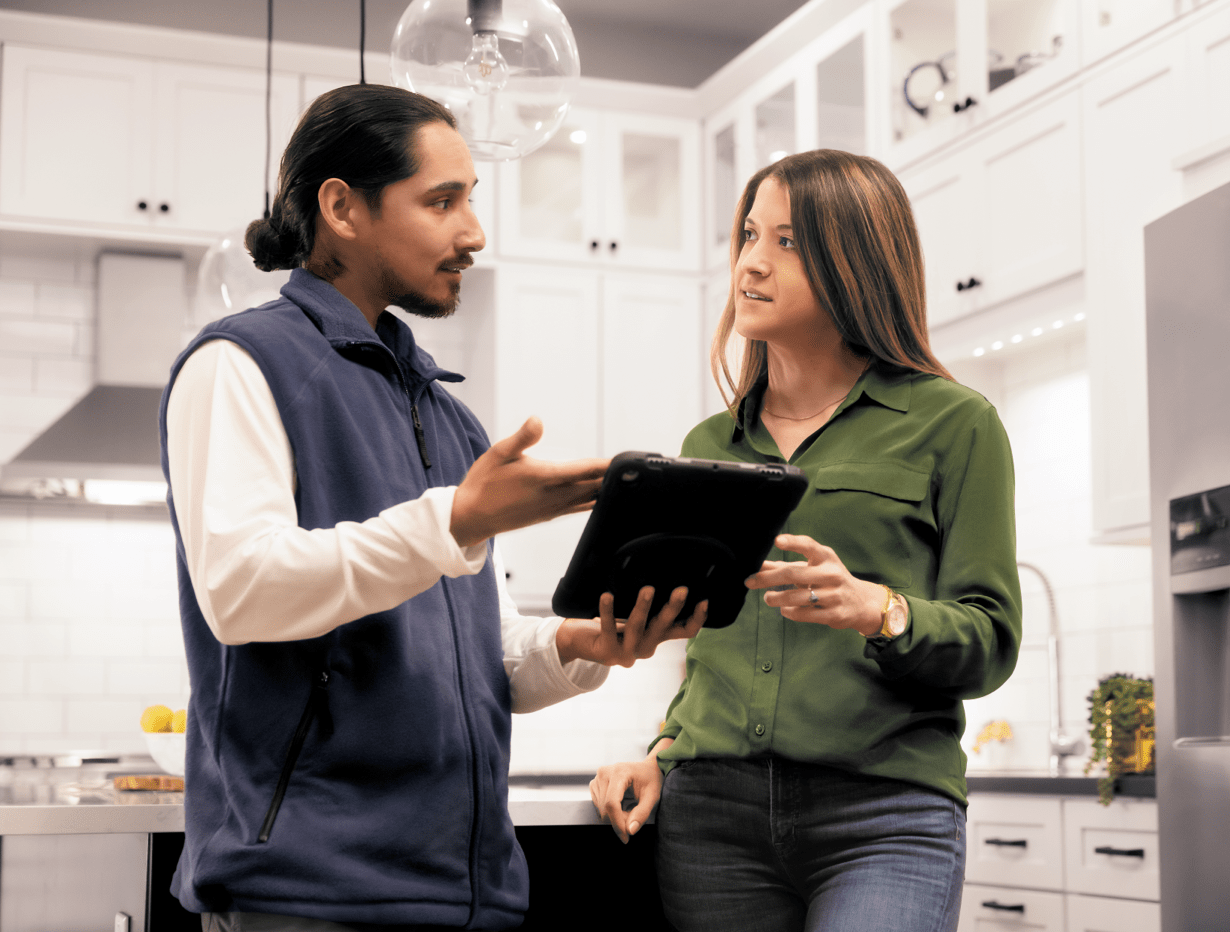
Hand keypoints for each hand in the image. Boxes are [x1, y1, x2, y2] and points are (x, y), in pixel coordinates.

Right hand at [450, 417, 608, 546]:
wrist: (470, 517)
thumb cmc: (483, 484)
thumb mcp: (499, 453)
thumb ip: (522, 438)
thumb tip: (537, 420)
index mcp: (542, 477)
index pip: (583, 470)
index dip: (605, 466)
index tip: (623, 461)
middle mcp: (551, 496)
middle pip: (592, 486)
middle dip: (611, 478)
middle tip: (633, 471)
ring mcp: (552, 508)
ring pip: (587, 500)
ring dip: (605, 491)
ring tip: (623, 483)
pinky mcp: (548, 516)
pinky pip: (578, 509)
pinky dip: (593, 502)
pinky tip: (600, 498)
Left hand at [556, 586, 705, 666]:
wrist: (581, 645)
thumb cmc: (611, 625)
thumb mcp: (635, 618)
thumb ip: (650, 608)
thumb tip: (664, 576)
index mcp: (656, 639)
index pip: (684, 632)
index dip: (697, 619)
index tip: (704, 600)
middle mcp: (645, 648)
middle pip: (663, 627)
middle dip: (673, 608)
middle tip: (682, 590)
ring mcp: (627, 653)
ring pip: (637, 627)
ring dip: (643, 607)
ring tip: (648, 589)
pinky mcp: (607, 652)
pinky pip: (609, 628)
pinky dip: (608, 610)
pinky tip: (607, 595)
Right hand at [590, 749, 666, 843]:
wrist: (647, 768)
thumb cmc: (651, 780)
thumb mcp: (652, 797)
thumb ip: (642, 814)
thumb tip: (630, 831)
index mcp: (619, 772)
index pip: (612, 803)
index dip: (617, 823)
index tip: (626, 837)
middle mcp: (605, 773)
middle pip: (605, 808)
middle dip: (619, 821)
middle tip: (633, 820)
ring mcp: (598, 777)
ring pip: (601, 809)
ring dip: (615, 816)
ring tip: (629, 808)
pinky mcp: (595, 783)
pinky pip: (598, 805)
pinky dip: (610, 811)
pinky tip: (621, 805)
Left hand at [744, 533, 883, 635]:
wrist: (860, 602)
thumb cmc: (828, 579)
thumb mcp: (812, 567)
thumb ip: (785, 565)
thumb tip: (758, 565)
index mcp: (826, 557)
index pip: (809, 546)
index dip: (793, 542)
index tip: (776, 540)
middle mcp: (832, 573)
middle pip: (794, 574)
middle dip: (767, 579)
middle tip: (749, 582)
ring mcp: (834, 595)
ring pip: (797, 597)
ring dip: (777, 598)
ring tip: (768, 598)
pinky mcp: (834, 614)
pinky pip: (804, 614)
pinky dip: (789, 612)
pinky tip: (784, 609)